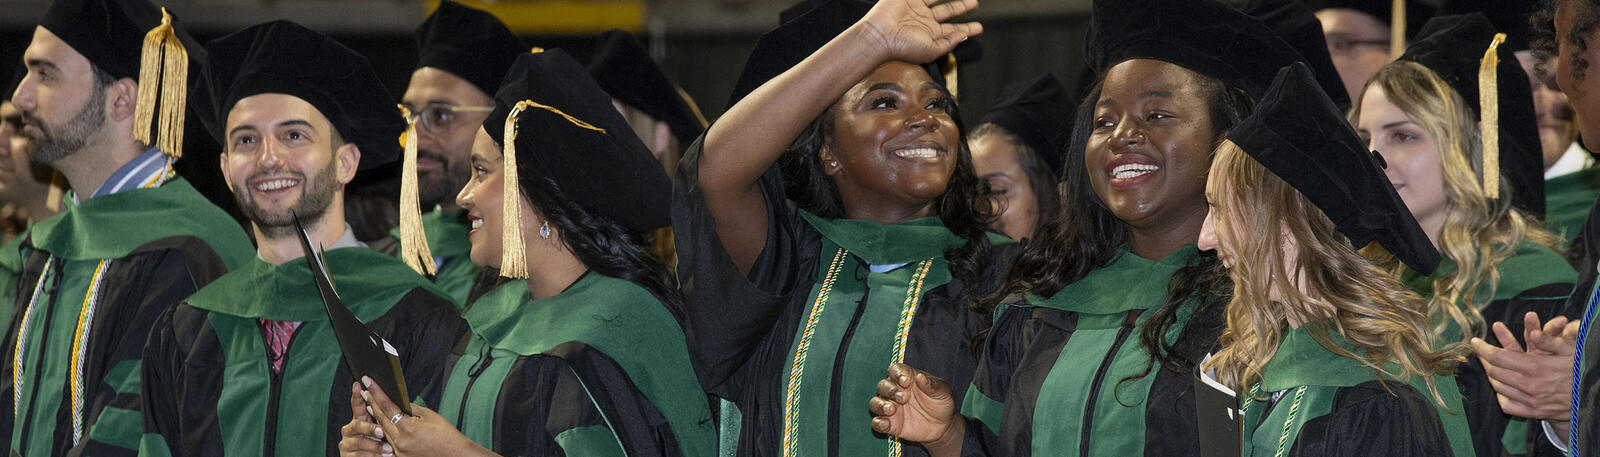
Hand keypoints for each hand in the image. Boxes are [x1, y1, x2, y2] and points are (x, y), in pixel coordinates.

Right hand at [340, 382, 393, 456]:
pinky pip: (359, 456)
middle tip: (382, 432)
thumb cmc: (381, 444)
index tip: (358, 385)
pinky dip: (373, 456)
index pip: (357, 405)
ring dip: (375, 446)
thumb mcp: (383, 430)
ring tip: (390, 450)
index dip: (356, 395)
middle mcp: (349, 430)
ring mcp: (346, 444)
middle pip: (357, 425)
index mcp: (358, 420)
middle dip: (370, 429)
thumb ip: (383, 418)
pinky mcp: (346, 456)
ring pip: (359, 442)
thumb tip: (395, 402)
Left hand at [361, 376, 496, 456]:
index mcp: (408, 428)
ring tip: (369, 404)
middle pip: (381, 418)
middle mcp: (400, 441)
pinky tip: (382, 422)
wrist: (455, 456)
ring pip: (383, 430)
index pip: (387, 405)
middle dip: (372, 403)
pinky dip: (385, 429)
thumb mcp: (430, 417)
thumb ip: (412, 409)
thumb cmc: (447, 436)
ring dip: (376, 416)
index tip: (368, 381)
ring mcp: (399, 450)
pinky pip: (389, 440)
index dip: (376, 392)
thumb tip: (399, 403)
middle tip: (365, 391)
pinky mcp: (401, 456)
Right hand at [856, 0, 982, 64]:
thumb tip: (964, 36)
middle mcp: (925, 21)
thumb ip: (948, 43)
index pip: (954, 31)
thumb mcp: (931, 50)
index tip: (978, 28)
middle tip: (974, 3)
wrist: (881, 35)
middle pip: (949, 11)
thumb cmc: (902, 47)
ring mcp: (917, 8)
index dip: (967, 29)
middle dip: (962, 8)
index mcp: (931, 35)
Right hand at [869, 363, 962, 451]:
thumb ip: (932, 384)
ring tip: (891, 409)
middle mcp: (895, 391)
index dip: (897, 374)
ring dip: (880, 405)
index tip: (905, 381)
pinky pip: (877, 422)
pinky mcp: (890, 424)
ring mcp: (891, 408)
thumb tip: (920, 377)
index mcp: (907, 378)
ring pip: (875, 403)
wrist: (943, 426)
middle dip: (890, 390)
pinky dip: (878, 423)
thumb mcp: (943, 392)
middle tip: (903, 398)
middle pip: (883, 385)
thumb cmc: (942, 403)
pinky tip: (885, 424)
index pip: (895, 370)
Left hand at [1471, 312, 1577, 420]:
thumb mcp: (1570, 351)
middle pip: (1494, 372)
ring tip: (1488, 364)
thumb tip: (1534, 333)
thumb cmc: (1580, 370)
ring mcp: (1530, 401)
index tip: (1475, 341)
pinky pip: (1506, 404)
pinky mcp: (1532, 412)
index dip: (1483, 348)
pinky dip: (1500, 394)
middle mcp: (1529, 385)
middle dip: (1483, 359)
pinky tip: (1501, 385)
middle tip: (1480, 351)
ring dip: (1490, 374)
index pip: (1498, 357)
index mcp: (1536, 367)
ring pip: (1498, 387)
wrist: (1590, 400)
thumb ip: (1550, 340)